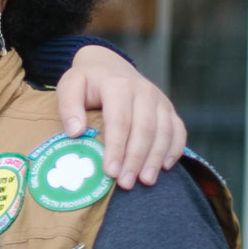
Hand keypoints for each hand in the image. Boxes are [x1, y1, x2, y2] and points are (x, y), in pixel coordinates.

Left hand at [54, 45, 185, 189]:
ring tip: (146, 181)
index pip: (120, 121)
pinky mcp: (168, 108)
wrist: (108, 65)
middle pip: (145, 129)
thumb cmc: (86, 81)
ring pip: (164, 132)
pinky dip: (174, 149)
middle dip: (136, 159)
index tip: (110, 171)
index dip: (116, 148)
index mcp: (118, 85)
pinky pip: (178, 130)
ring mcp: (160, 100)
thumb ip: (68, 107)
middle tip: (126, 183)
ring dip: (156, 158)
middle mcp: (144, 91)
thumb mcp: (69, 86)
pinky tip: (165, 167)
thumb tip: (75, 132)